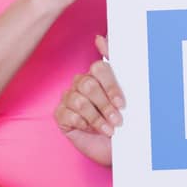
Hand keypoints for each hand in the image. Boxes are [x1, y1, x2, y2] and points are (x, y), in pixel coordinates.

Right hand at [55, 36, 125, 165]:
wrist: (113, 148)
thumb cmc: (120, 122)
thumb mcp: (125, 97)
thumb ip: (118, 66)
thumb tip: (102, 38)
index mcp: (97, 76)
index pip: (100, 68)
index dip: (111, 86)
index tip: (122, 103)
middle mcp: (81, 84)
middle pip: (88, 84)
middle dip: (105, 104)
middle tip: (117, 120)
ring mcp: (69, 99)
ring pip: (79, 100)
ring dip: (96, 118)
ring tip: (108, 129)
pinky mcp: (61, 115)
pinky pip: (67, 114)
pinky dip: (81, 123)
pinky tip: (88, 129)